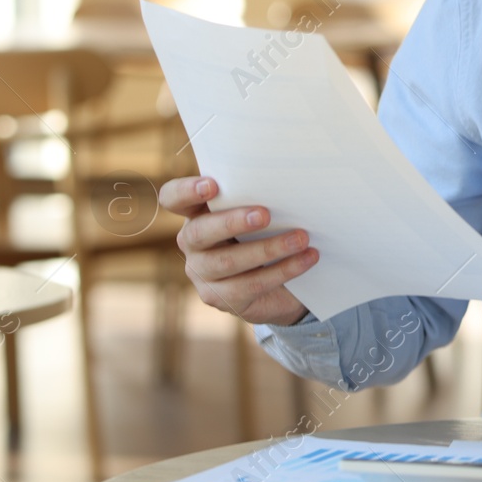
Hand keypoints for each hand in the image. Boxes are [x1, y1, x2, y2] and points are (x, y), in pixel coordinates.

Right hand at [160, 175, 316, 325]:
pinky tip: (308, 257)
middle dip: (232, 222)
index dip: (186, 191)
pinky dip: (284, 270)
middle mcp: (192, 243)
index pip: (173, 198)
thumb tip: (290, 183)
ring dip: (268, 248)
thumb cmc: (270, 232)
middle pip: (199, 232)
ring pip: (227, 262)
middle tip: (265, 214)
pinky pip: (251, 285)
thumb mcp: (262, 212)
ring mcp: (202, 274)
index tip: (213, 185)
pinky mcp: (221, 298)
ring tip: (301, 238)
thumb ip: (259, 197)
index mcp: (196, 213)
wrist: (283, 282)